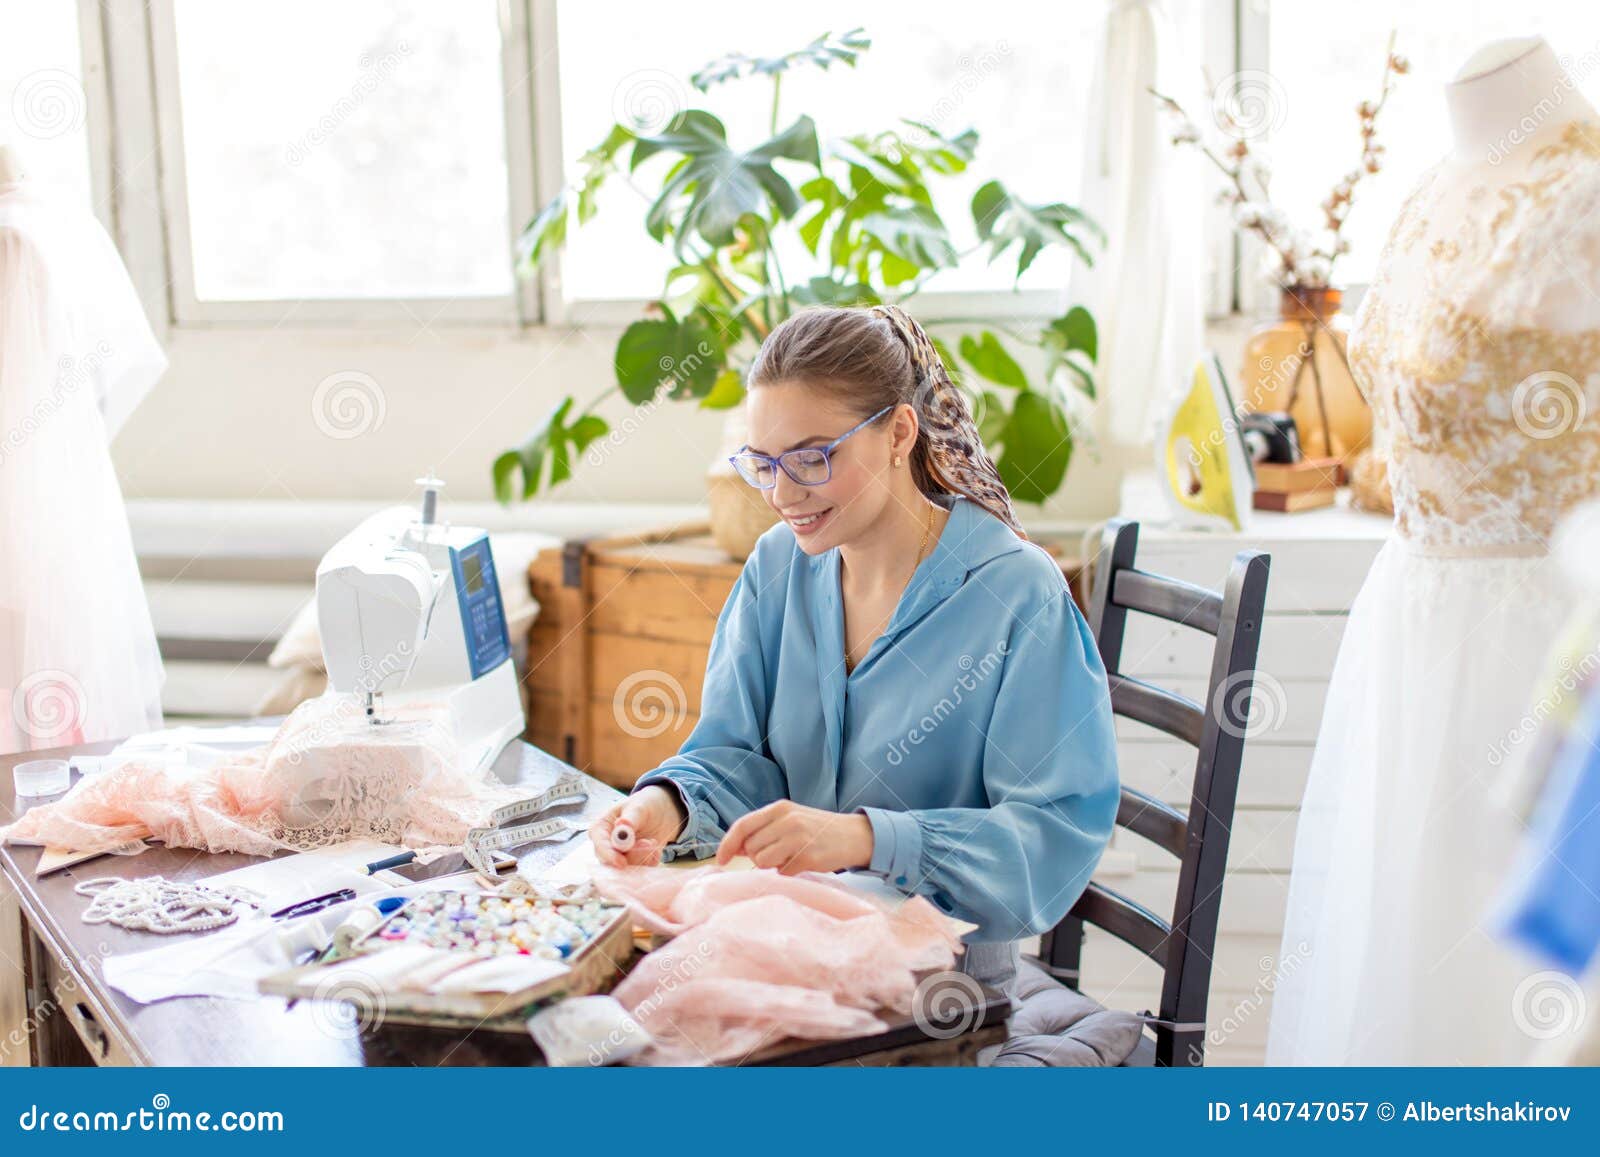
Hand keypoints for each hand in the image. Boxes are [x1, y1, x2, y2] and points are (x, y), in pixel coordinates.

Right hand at [589, 784, 686, 866]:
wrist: (661, 811)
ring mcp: (619, 856)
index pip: (600, 844)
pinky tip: (655, 849)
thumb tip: (622, 824)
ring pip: (626, 869)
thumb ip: (630, 818)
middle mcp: (607, 845)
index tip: (621, 861)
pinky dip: (649, 862)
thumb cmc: (644, 804)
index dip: (609, 855)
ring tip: (653, 842)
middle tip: (648, 844)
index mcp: (601, 828)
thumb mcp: (639, 807)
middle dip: (632, 856)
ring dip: (642, 858)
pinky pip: (639, 871)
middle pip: (610, 862)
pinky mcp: (633, 864)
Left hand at [716, 800, 873, 873]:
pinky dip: (788, 872)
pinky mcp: (808, 857)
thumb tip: (736, 847)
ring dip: (772, 865)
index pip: (743, 825)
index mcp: (780, 808)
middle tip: (779, 853)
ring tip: (790, 858)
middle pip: (751, 847)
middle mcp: (787, 820)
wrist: (855, 836)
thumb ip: (764, 829)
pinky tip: (802, 863)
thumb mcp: (791, 819)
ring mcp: (798, 838)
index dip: (728, 844)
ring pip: (763, 861)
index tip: (721, 860)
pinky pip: (783, 872)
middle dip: (758, 856)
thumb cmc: (818, 830)